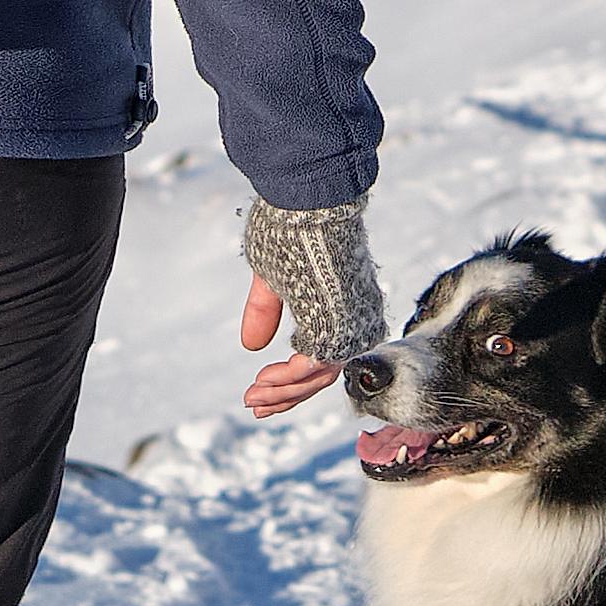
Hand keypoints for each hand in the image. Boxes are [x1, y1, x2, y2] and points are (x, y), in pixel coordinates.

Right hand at [235, 196, 381, 416]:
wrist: (310, 201)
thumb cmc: (293, 228)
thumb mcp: (272, 277)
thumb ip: (265, 311)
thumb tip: (250, 345)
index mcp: (344, 306)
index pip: (323, 354)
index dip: (292, 377)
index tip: (260, 387)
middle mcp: (355, 319)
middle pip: (324, 373)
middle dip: (286, 394)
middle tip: (254, 404)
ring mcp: (351, 322)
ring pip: (320, 376)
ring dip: (284, 391)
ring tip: (254, 396)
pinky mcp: (342, 323)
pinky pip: (317, 365)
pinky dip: (290, 379)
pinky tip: (265, 380)